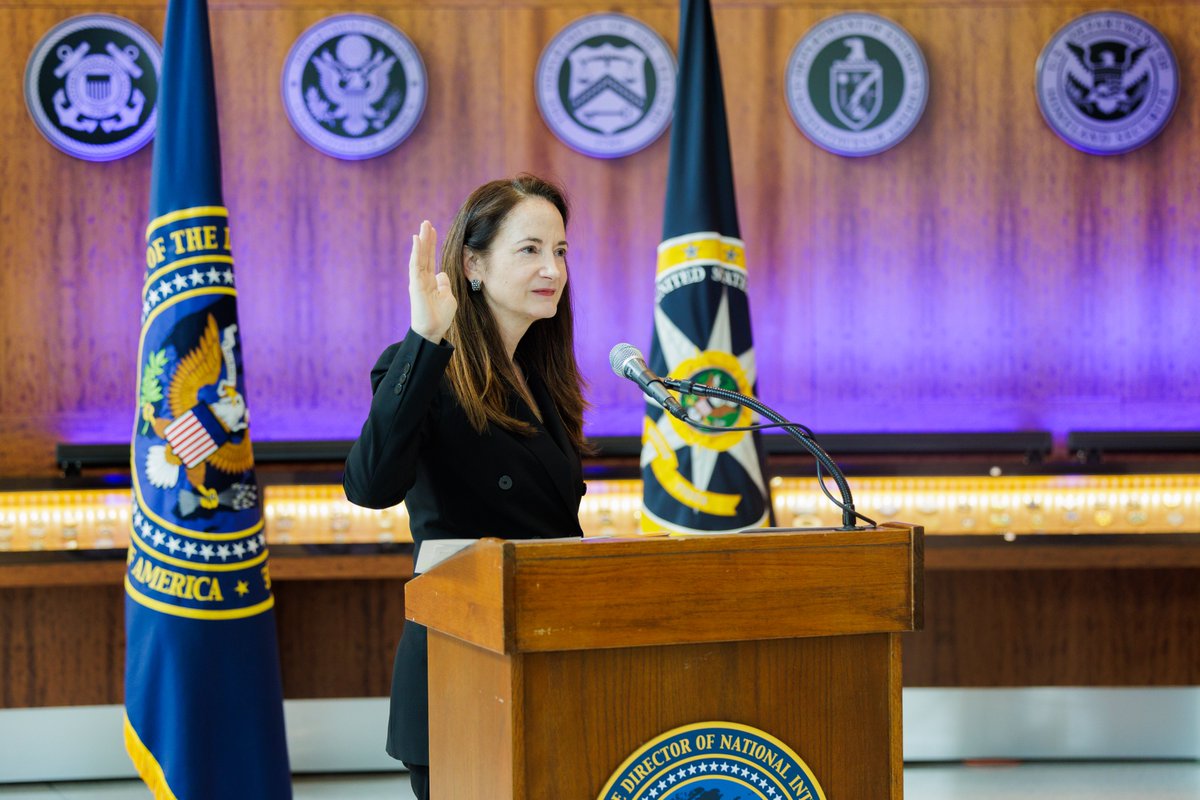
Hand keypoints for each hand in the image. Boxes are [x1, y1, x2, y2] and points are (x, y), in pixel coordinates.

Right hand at [408, 220, 455, 342]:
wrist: (433, 330)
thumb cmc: (441, 316)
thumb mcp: (448, 296)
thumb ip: (444, 284)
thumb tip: (442, 274)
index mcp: (430, 281)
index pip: (430, 258)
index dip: (431, 244)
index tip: (432, 230)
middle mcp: (422, 278)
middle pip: (424, 254)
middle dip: (426, 238)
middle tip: (426, 222)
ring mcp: (418, 280)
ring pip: (419, 256)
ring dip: (421, 241)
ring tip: (423, 226)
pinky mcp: (415, 284)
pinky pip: (415, 265)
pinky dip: (416, 252)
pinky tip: (417, 239)